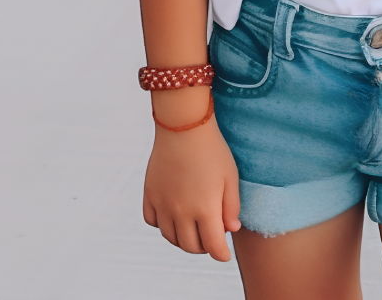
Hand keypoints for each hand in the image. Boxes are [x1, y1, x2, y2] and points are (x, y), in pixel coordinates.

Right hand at [143, 90, 241, 260]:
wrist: (183, 126)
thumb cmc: (212, 150)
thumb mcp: (231, 177)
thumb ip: (231, 207)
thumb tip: (230, 229)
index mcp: (205, 209)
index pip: (213, 246)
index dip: (221, 254)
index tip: (224, 254)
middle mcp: (181, 211)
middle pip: (190, 246)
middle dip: (203, 247)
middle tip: (211, 238)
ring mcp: (162, 204)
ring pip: (170, 237)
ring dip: (183, 239)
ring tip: (193, 229)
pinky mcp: (150, 194)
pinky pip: (152, 221)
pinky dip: (162, 225)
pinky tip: (173, 216)